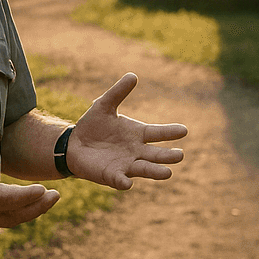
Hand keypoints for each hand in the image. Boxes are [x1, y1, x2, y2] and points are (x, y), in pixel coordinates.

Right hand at [0, 121, 59, 236]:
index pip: (9, 198)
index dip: (28, 196)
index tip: (44, 189)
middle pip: (17, 214)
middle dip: (39, 206)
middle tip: (56, 195)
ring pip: (12, 221)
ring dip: (32, 212)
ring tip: (48, 201)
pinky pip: (3, 224)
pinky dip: (17, 217)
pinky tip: (28, 208)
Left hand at [69, 73, 185, 189]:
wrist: (74, 144)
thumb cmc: (93, 125)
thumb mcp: (104, 105)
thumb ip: (118, 92)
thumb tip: (133, 75)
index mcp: (138, 134)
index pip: (158, 133)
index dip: (170, 132)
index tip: (184, 130)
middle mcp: (137, 151)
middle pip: (156, 155)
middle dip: (168, 156)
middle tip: (180, 155)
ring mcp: (126, 165)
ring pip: (144, 169)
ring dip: (155, 172)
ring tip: (168, 173)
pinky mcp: (112, 175)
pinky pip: (120, 180)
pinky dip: (124, 182)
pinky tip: (128, 183)